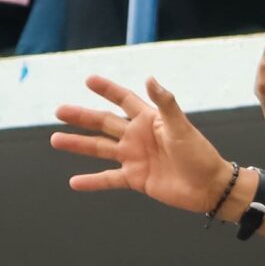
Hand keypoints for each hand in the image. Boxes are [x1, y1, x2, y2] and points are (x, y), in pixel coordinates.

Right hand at [54, 71, 233, 211]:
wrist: (209, 187)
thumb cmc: (200, 154)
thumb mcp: (182, 127)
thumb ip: (166, 103)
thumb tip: (150, 78)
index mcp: (149, 120)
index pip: (124, 100)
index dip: (108, 90)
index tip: (89, 80)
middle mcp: (138, 137)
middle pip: (104, 123)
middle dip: (82, 117)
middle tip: (59, 110)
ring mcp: (135, 158)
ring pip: (100, 148)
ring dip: (78, 145)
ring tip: (55, 140)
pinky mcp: (135, 179)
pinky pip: (108, 179)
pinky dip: (92, 182)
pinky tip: (74, 182)